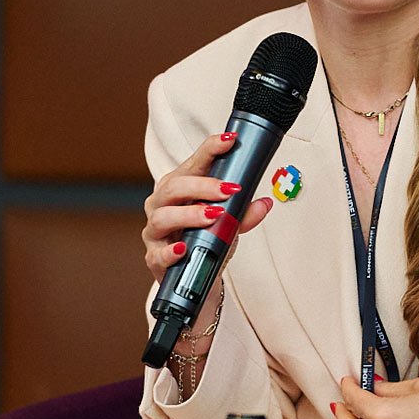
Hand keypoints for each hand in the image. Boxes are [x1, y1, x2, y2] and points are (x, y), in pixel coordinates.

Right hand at [141, 131, 272, 280]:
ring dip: (190, 214)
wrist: (194, 277)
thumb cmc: (205, 240)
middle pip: (174, 187)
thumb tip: (265, 203)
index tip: (230, 141)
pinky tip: (183, 249)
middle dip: (202, 186)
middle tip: (229, 189)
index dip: (210, 149)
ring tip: (213, 215)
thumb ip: (245, 213)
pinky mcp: (153, 257)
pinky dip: (170, 251)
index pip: (193, 164)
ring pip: (163, 216)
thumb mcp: (229, 225)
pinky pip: (157, 254)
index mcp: (178, 188)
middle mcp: (161, 204)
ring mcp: (155, 231)